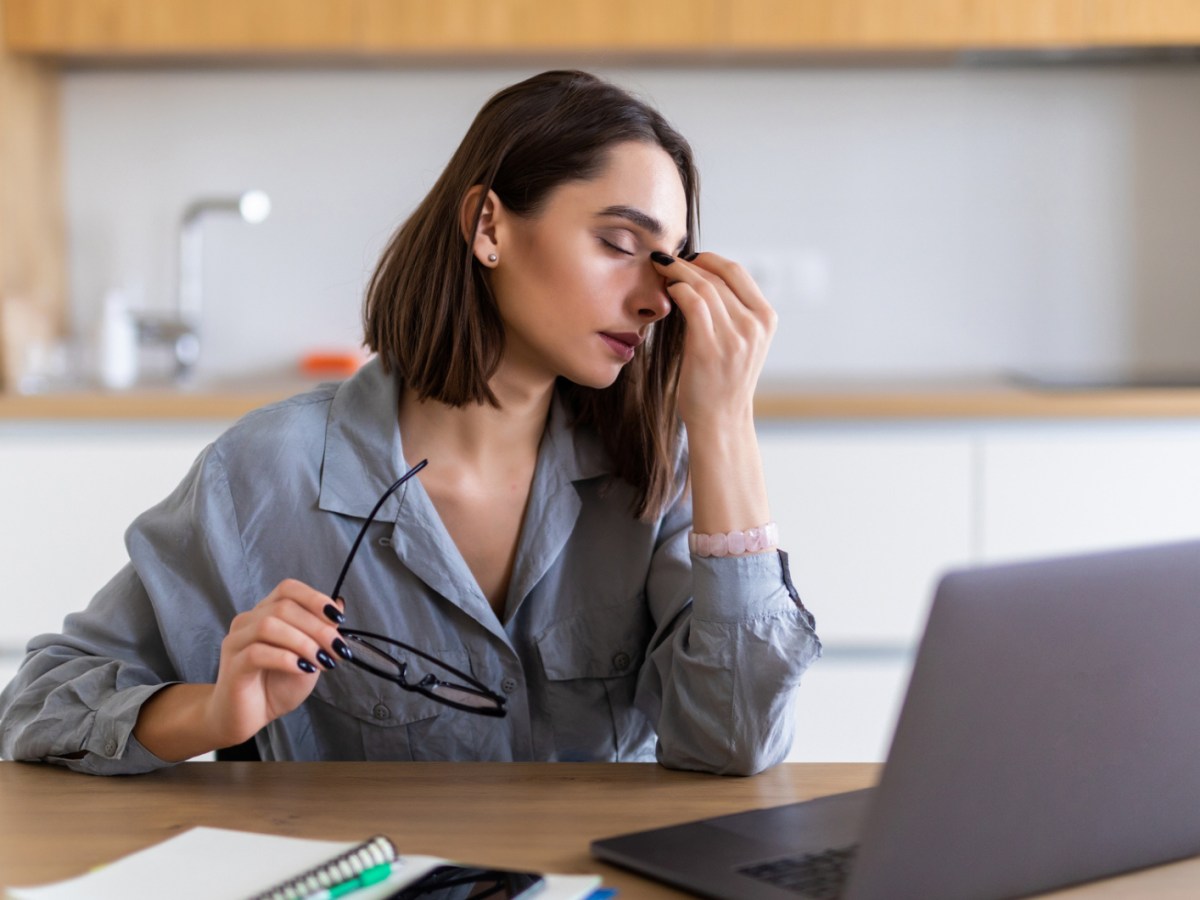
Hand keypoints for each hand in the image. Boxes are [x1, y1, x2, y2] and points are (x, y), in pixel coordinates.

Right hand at [205, 579, 346, 746]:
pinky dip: (285, 658)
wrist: (250, 718)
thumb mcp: (309, 657)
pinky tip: (302, 669)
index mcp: (266, 613)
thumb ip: (320, 631)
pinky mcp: (232, 665)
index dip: (315, 599)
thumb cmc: (277, 686)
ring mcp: (237, 642)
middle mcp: (248, 621)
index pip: (288, 589)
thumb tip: (339, 604)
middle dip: (317, 627)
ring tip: (322, 661)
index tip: (338, 619)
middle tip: (336, 649)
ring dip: (303, 642)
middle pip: (283, 607)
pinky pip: (256, 652)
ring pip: (269, 626)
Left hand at [650, 251, 776, 431]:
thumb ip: (734, 312)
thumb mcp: (743, 342)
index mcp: (766, 319)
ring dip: (678, 273)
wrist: (721, 420)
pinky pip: (692, 303)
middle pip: (718, 276)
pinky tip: (666, 290)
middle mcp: (754, 326)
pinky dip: (677, 289)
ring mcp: (734, 337)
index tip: (690, 258)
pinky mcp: (709, 348)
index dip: (710, 259)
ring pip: (703, 286)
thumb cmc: (724, 382)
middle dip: (689, 263)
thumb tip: (705, 278)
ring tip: (661, 270)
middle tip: (667, 260)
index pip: (738, 272)